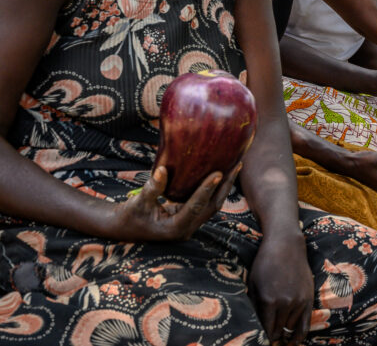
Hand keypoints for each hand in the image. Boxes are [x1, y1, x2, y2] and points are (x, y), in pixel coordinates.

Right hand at [109, 164, 238, 241]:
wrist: (123, 228)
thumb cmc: (128, 216)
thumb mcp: (138, 202)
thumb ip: (152, 188)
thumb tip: (162, 169)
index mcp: (174, 228)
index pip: (196, 206)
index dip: (207, 189)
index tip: (219, 172)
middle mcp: (186, 229)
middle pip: (212, 206)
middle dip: (225, 186)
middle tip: (237, 164)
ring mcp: (190, 224)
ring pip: (212, 205)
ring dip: (223, 186)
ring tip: (234, 165)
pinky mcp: (189, 218)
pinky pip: (206, 203)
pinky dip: (214, 189)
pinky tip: (221, 174)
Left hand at [249, 232, 313, 345]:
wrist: (286, 245)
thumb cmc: (265, 263)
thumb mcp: (253, 284)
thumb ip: (254, 306)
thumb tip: (254, 325)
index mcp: (268, 300)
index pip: (265, 329)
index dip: (261, 338)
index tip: (259, 341)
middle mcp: (285, 303)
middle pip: (277, 331)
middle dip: (272, 338)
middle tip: (267, 341)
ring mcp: (299, 301)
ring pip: (290, 328)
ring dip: (284, 334)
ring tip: (278, 339)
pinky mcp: (309, 298)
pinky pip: (305, 324)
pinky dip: (299, 335)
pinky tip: (293, 342)